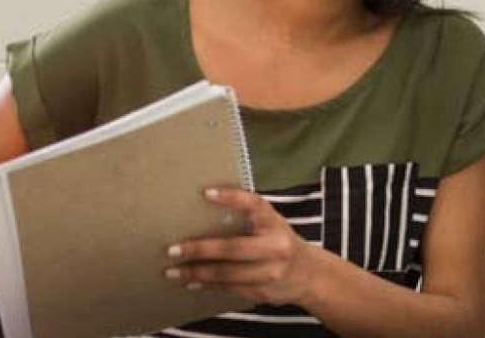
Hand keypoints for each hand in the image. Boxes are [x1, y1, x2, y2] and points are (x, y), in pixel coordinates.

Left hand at [165, 188, 319, 305]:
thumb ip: (248, 217)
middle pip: (232, 249)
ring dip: (197, 272)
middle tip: (173, 250)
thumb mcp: (272, 224)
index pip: (254, 205)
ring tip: (174, 271)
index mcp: (274, 223)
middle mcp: (275, 246)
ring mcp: (270, 272)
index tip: (207, 193)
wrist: (310, 275)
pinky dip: (208, 285)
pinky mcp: (262, 291)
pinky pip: (229, 288)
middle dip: (199, 250)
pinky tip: (192, 282)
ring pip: (227, 273)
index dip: (232, 198)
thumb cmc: (280, 242)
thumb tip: (206, 206)